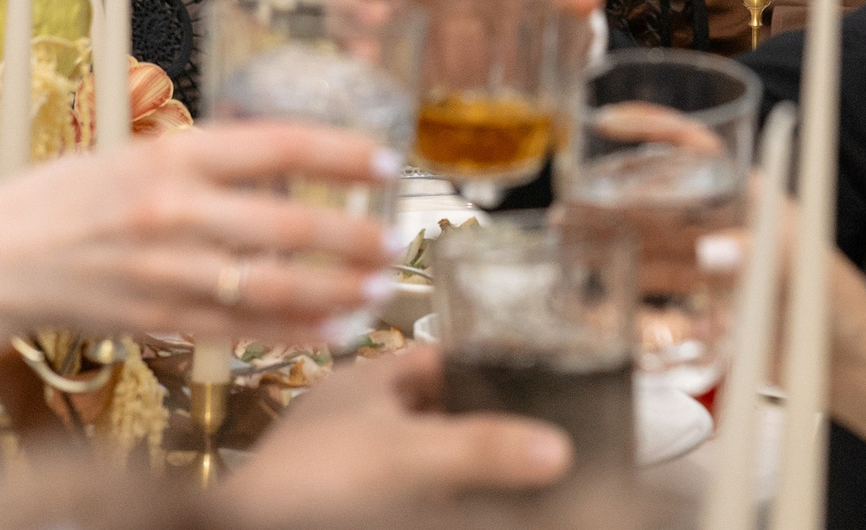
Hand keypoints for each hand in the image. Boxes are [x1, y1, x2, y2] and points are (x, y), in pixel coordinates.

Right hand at [0, 124, 399, 373]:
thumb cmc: (67, 198)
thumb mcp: (136, 154)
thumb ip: (206, 159)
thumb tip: (286, 158)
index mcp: (172, 156)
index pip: (278, 144)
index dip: (341, 151)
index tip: (385, 158)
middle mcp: (174, 212)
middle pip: (289, 224)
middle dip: (354, 235)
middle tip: (396, 236)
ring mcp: (168, 272)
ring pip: (275, 286)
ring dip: (338, 289)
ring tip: (378, 284)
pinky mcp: (161, 319)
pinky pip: (244, 331)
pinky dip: (297, 333)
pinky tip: (335, 328)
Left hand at [218, 346, 571, 525]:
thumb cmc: (308, 483)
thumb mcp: (410, 457)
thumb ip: (483, 448)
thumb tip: (556, 447)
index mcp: (365, 382)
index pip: (440, 359)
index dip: (488, 369)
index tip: (537, 384)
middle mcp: (355, 417)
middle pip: (436, 411)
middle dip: (481, 425)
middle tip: (535, 437)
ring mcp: (347, 464)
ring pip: (420, 454)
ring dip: (459, 465)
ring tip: (512, 474)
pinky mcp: (342, 502)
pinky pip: (403, 490)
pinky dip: (433, 495)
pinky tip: (456, 505)